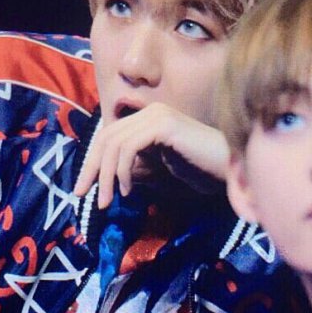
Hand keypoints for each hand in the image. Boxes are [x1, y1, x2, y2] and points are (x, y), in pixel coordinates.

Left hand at [73, 103, 228, 207]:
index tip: (83, 188)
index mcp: (147, 118)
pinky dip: (122, 170)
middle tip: (82, 194)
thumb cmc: (199, 169)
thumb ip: (135, 166)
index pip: (109, 136)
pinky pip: (129, 147)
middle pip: (106, 137)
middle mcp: (150, 111)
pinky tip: (127, 189)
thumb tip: (107, 176)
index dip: (92, 162)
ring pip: (114, 143)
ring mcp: (157, 115)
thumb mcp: (158, 167)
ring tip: (106, 200)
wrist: (229, 168)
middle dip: (91, 168)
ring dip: (105, 175)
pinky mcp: (163, 125)